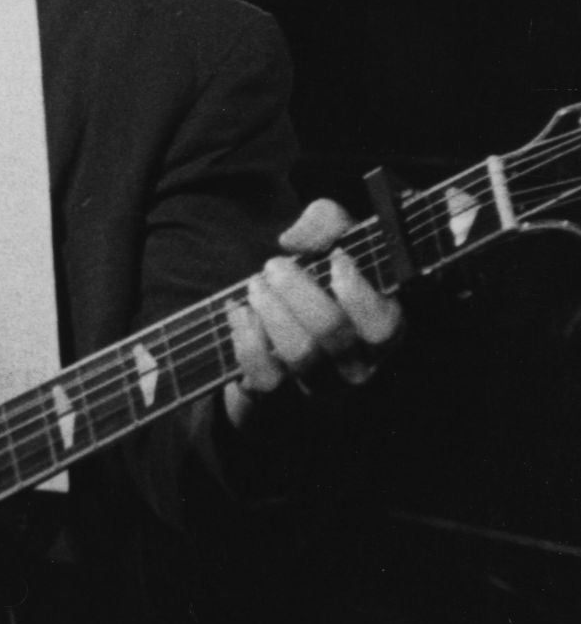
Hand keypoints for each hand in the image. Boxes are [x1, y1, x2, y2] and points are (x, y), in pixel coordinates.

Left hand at [223, 197, 403, 425]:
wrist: (280, 342)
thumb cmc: (319, 286)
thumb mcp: (335, 246)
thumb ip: (328, 223)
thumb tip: (293, 238)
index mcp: (384, 333)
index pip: (383, 324)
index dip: (359, 292)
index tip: (336, 259)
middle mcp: (357, 366)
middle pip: (332, 331)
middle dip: (297, 290)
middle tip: (273, 265)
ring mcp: (319, 388)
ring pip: (298, 353)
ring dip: (271, 310)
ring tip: (255, 285)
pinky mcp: (279, 400)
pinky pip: (263, 375)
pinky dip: (245, 338)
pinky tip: (238, 312)